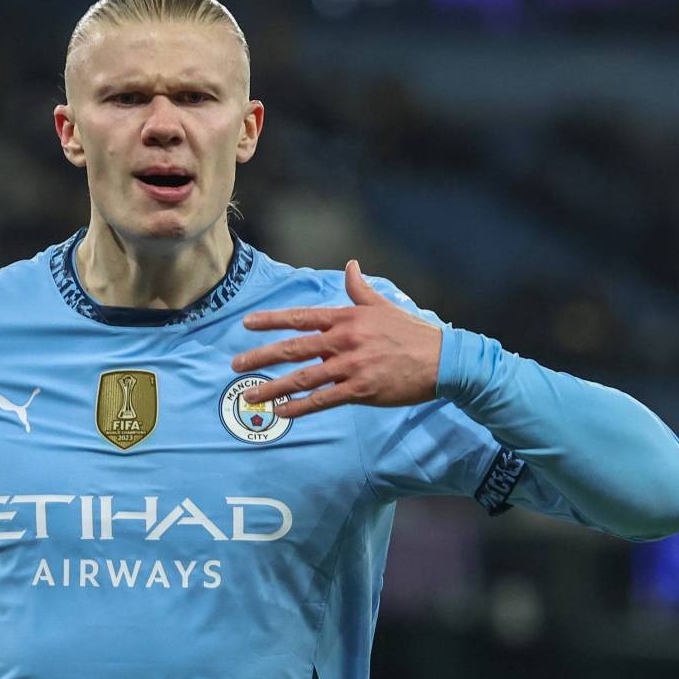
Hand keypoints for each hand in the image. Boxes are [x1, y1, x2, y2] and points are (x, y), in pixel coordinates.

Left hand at [231, 260, 442, 418]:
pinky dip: (299, 407)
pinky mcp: (360, 390)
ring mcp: (351, 366)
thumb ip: (360, 289)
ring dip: (273, 387)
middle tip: (236, 366)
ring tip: (250, 395)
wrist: (442, 360)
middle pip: (293, 348)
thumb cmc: (411, 333)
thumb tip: (351, 265)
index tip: (247, 324)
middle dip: (261, 356)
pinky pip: (322, 400)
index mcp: (346, 318)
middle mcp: (343, 340)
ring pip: (302, 378)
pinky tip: (281, 413)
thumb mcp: (384, 305)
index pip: (301, 318)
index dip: (271, 321)